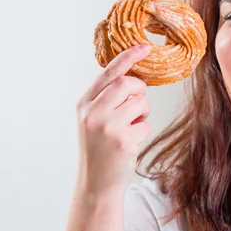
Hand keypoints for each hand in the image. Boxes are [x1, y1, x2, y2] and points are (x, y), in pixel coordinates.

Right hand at [75, 44, 152, 196]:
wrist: (96, 184)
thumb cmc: (100, 149)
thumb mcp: (94, 120)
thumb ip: (107, 98)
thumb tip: (134, 78)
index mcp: (84, 103)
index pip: (108, 72)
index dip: (128, 57)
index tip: (145, 46)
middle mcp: (92, 112)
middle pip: (128, 83)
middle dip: (139, 92)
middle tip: (136, 107)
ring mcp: (106, 126)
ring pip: (140, 103)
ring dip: (143, 114)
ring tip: (131, 127)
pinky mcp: (122, 140)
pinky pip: (146, 125)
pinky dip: (143, 132)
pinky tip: (131, 143)